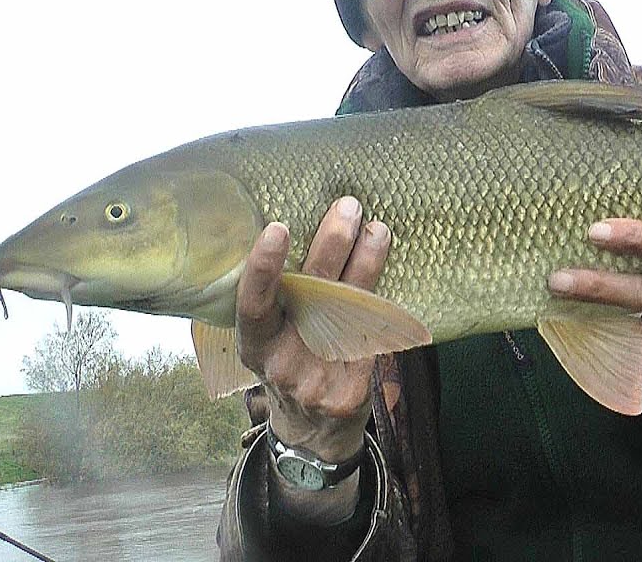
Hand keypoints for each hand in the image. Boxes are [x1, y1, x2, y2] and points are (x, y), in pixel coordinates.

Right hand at [235, 196, 389, 464]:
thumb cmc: (291, 367)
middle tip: (348, 206)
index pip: (252, 305)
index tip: (277, 228)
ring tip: (378, 228)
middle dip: (331, 245)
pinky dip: (383, 302)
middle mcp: (282, 363)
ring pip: (348, 312)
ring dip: (367, 264)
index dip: (263, 268)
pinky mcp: (351, 390)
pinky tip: (389, 273)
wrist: (314, 434)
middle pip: (310, 296)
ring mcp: (317, 380)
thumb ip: (281, 301)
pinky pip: (372, 338)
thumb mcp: (271, 341)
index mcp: (255, 345)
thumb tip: (309, 229)